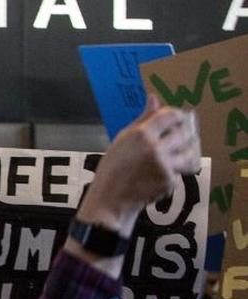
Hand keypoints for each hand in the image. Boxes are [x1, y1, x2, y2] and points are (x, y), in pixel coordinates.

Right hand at [79, 97, 200, 232]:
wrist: (109, 200)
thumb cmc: (112, 169)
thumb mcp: (122, 140)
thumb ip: (142, 119)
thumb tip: (154, 98)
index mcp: (140, 134)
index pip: (171, 116)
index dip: (176, 116)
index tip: (175, 120)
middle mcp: (154, 148)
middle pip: (184, 133)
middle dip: (183, 135)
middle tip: (176, 139)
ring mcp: (163, 166)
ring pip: (188, 153)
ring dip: (183, 154)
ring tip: (171, 158)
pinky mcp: (169, 181)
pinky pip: (179, 171)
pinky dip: (173, 172)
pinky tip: (157, 175)